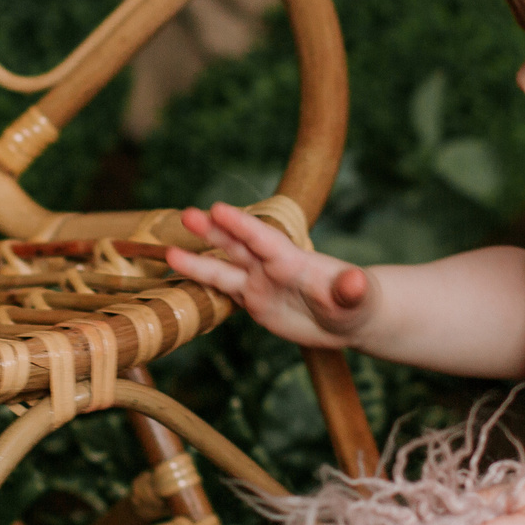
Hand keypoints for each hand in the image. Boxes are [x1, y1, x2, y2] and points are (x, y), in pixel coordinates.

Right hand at [167, 201, 372, 348]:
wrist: (348, 316)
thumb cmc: (357, 303)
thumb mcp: (356, 299)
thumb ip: (352, 289)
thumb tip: (357, 282)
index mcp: (293, 261)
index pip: (264, 240)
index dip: (241, 225)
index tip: (218, 209)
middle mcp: (271, 267)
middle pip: (237, 245)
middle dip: (213, 231)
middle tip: (187, 215)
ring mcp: (260, 283)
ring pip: (224, 267)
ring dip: (198, 260)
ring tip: (167, 252)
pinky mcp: (253, 300)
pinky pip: (223, 290)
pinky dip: (202, 283)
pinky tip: (179, 276)